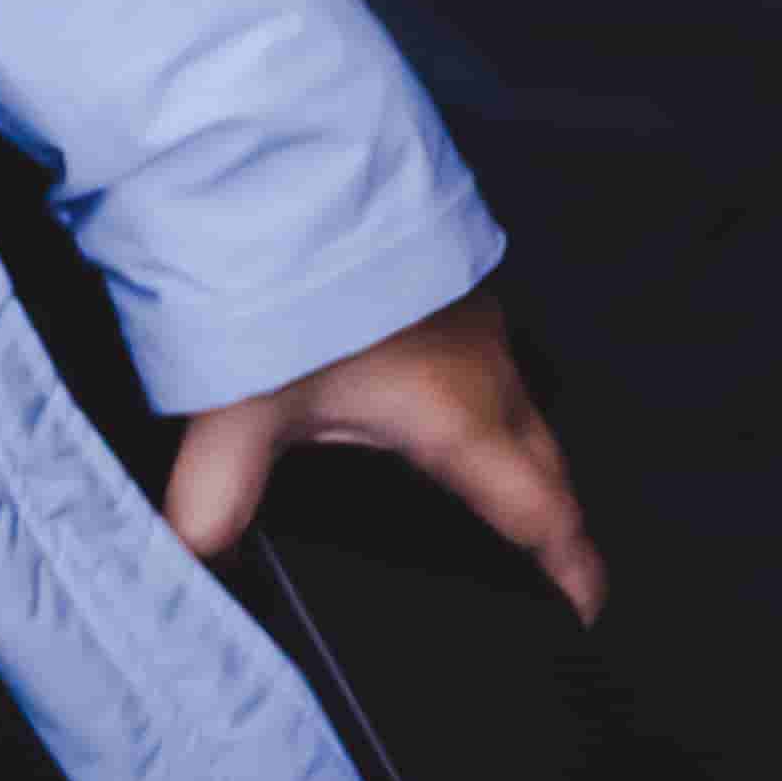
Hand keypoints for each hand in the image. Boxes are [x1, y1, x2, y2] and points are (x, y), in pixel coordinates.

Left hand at [165, 286, 606, 625]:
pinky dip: (484, 397)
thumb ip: (215, 495)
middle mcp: (484, 369)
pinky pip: (489, 358)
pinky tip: (438, 400)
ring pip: (522, 405)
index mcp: (459, 416)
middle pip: (546, 464)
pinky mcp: (448, 279)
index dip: (568, 569)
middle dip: (556, 517)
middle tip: (554, 562)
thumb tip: (194, 559)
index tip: (587, 611)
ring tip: (499, 492)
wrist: (290, 169)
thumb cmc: (285, 280)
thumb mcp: (240, 408)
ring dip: (523, 452)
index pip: (539, 514)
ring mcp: (472, 317)